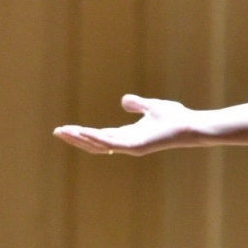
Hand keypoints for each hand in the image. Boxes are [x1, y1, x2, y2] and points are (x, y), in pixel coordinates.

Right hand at [53, 94, 194, 155]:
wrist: (190, 125)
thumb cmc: (175, 118)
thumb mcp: (151, 106)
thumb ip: (137, 104)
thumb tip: (123, 101)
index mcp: (129, 134)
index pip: (100, 135)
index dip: (83, 132)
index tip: (66, 127)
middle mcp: (126, 143)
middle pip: (95, 142)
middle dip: (76, 138)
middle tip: (57, 132)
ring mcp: (130, 146)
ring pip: (99, 144)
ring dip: (80, 138)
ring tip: (63, 132)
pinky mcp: (135, 147)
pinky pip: (110, 143)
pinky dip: (95, 137)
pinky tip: (82, 131)